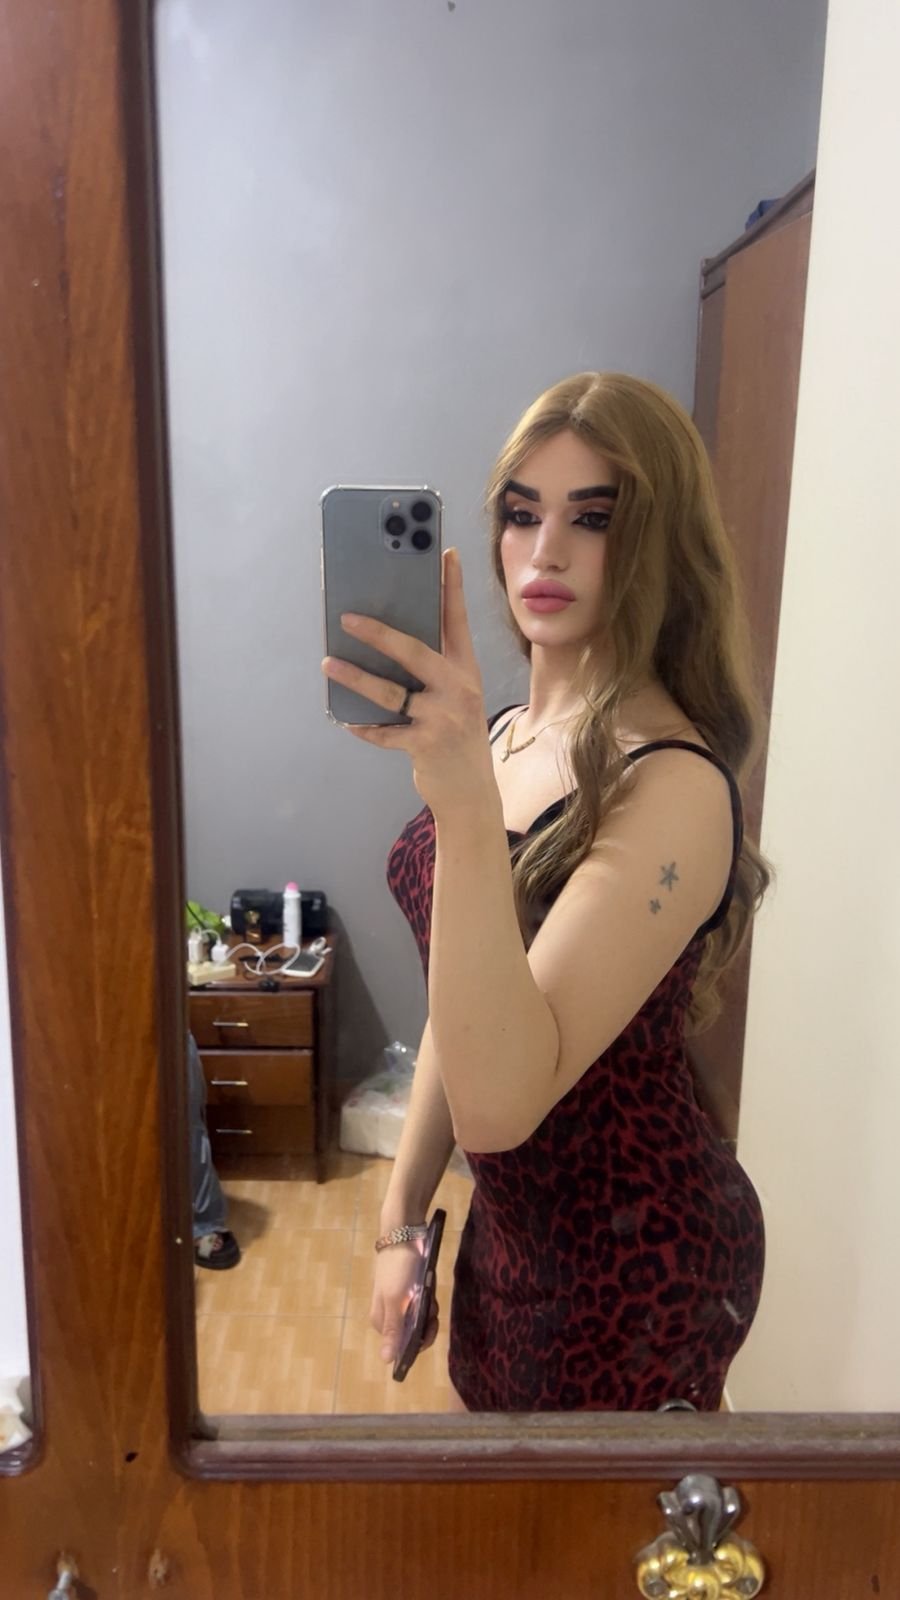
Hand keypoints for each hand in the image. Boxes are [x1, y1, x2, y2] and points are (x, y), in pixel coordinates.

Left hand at [321, 548, 495, 814]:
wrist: (471, 791)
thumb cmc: (456, 736)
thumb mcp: (456, 696)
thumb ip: (433, 670)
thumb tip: (385, 641)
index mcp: (466, 670)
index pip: (457, 620)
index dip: (451, 586)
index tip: (445, 554)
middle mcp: (459, 688)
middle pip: (414, 651)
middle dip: (378, 633)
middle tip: (347, 617)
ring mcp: (443, 717)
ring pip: (390, 691)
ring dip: (355, 677)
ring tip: (329, 663)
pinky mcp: (426, 744)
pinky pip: (385, 730)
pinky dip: (364, 726)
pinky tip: (347, 721)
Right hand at [370, 1241, 438, 1364]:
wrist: (404, 1236)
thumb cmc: (397, 1270)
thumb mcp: (395, 1301)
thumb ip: (392, 1330)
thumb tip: (385, 1361)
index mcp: (381, 1321)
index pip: (401, 1345)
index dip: (418, 1341)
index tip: (427, 1326)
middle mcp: (390, 1315)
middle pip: (413, 1333)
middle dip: (426, 1324)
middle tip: (430, 1307)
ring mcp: (401, 1303)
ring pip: (421, 1319)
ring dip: (429, 1310)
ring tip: (429, 1295)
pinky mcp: (411, 1291)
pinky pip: (424, 1304)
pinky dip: (429, 1299)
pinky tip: (430, 1289)